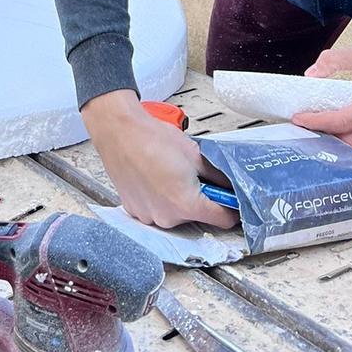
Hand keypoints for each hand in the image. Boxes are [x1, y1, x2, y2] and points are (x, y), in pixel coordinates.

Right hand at [82, 90, 238, 230]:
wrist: (119, 131)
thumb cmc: (152, 139)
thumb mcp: (194, 154)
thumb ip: (217, 174)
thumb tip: (229, 184)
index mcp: (187, 204)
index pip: (222, 219)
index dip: (232, 209)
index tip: (231, 201)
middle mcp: (168, 217)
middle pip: (197, 216)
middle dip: (201, 199)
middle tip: (194, 177)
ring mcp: (149, 216)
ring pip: (175, 214)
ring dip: (178, 200)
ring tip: (170, 174)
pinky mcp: (135, 211)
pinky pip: (156, 210)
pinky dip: (159, 199)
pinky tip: (155, 178)